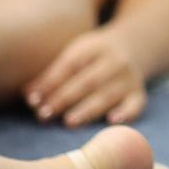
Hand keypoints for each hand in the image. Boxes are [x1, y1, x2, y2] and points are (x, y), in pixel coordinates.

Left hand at [24, 29, 147, 126]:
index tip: (33, 99)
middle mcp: (115, 60)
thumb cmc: (91, 57)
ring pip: (108, 94)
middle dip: (65, 98)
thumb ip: (53, 74)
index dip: (51, 82)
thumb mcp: (74, 54)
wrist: (132, 48)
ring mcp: (130, 78)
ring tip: (69, 122)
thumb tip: (28, 95)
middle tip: (44, 114)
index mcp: (94, 47)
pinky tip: (112, 121)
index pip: (71, 65)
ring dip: (87, 109)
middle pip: (88, 81)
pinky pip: (135, 104)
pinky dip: (126, 113)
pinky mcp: (139, 93)